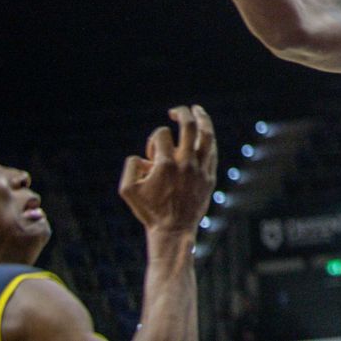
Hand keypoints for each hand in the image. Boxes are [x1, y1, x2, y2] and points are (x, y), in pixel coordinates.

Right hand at [119, 105, 216, 235]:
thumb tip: (144, 156)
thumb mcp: (127, 190)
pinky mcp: (210, 176)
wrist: (173, 230)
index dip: (154, 139)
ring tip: (197, 110)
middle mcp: (186, 163)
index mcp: (166, 164)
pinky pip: (212, 151)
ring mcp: (201, 169)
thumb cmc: (149, 211)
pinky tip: (204, 133)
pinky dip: (207, 140)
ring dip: (202, 119)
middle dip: (182, 113)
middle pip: (189, 126)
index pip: (162, 134)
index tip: (152, 154)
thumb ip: (130, 167)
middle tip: (176, 110)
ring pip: (207, 135)